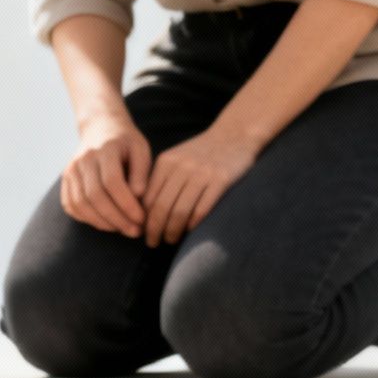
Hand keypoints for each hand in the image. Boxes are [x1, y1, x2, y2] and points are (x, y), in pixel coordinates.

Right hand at [60, 111, 150, 237]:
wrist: (100, 128)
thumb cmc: (125, 142)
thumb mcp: (141, 149)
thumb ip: (142, 172)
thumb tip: (138, 196)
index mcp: (104, 149)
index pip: (112, 182)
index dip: (127, 204)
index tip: (141, 218)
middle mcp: (83, 160)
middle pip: (95, 196)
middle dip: (116, 218)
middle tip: (134, 231)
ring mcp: (71, 170)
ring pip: (81, 204)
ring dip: (101, 222)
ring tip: (121, 229)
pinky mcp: (65, 180)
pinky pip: (71, 205)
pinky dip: (86, 219)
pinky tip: (104, 223)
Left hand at [141, 127, 260, 245]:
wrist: (235, 134)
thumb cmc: (202, 152)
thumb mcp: (176, 159)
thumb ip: (162, 180)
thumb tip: (144, 211)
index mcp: (166, 162)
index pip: (148, 197)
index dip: (143, 219)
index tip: (141, 232)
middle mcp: (181, 167)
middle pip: (161, 207)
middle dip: (154, 230)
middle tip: (152, 243)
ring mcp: (202, 174)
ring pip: (180, 211)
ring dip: (172, 231)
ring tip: (170, 240)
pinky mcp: (221, 180)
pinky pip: (202, 209)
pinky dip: (193, 224)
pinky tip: (190, 231)